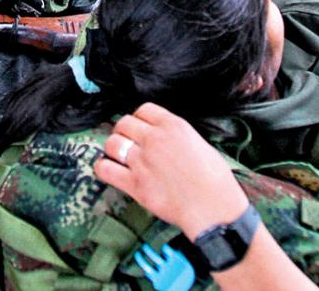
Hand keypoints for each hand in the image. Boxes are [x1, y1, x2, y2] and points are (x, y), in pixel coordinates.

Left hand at [94, 103, 248, 240]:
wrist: (213, 208)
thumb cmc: (215, 180)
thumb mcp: (200, 144)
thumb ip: (177, 137)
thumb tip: (164, 140)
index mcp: (173, 126)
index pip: (143, 109)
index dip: (139, 118)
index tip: (139, 127)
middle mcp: (154, 139)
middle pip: (124, 123)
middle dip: (123, 131)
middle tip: (126, 141)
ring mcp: (142, 161)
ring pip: (112, 143)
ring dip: (113, 148)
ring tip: (117, 155)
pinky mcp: (135, 184)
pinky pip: (105, 170)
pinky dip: (103, 168)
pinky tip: (108, 169)